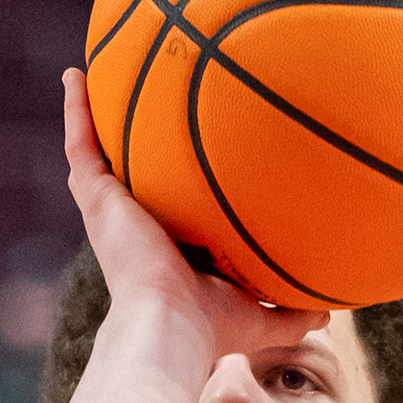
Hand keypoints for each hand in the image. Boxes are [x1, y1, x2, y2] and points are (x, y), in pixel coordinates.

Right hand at [62, 69, 323, 354]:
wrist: (171, 327)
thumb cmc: (212, 327)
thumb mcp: (262, 317)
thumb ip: (291, 313)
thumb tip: (327, 313)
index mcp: (166, 251)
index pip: (167, 210)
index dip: (171, 186)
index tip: (184, 158)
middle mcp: (134, 229)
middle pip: (127, 178)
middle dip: (127, 148)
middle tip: (133, 107)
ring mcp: (111, 213)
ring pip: (95, 156)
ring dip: (91, 117)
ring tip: (89, 77)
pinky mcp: (97, 201)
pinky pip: (81, 145)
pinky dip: (75, 110)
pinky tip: (75, 74)